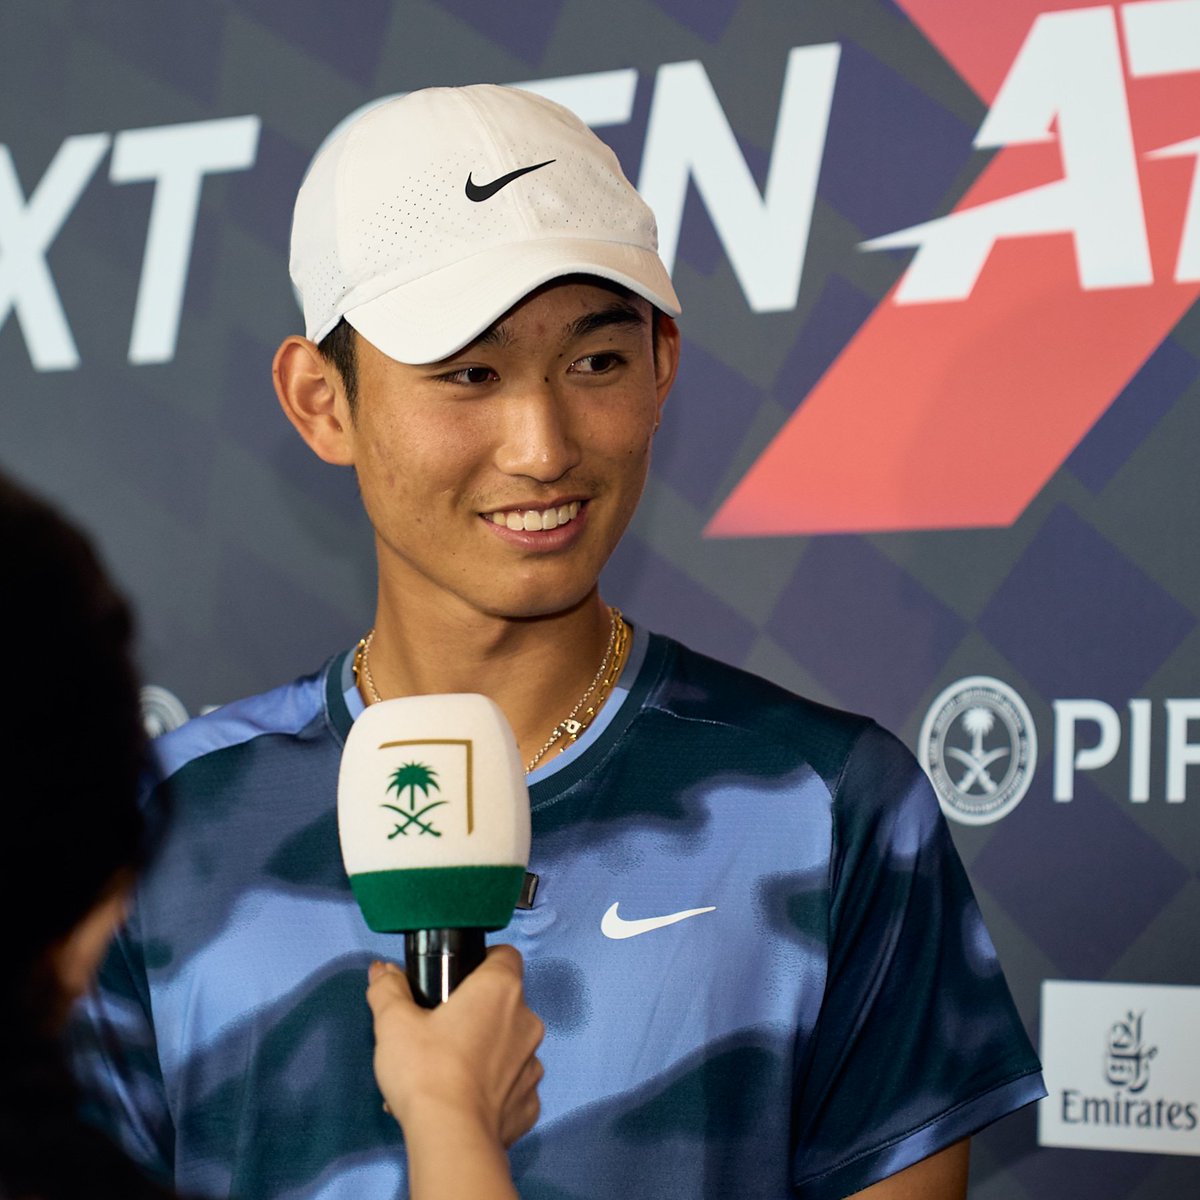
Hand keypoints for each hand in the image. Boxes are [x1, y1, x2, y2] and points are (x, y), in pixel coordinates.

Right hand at [367, 945, 543, 1148]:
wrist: (451, 1138)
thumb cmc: (427, 1071)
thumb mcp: (394, 1023)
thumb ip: (389, 990)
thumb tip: (383, 972)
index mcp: (500, 989)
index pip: (505, 955)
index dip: (482, 961)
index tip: (457, 979)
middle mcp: (527, 1020)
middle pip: (505, 1002)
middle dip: (478, 1011)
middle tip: (441, 1029)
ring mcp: (533, 1063)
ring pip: (511, 1044)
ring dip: (487, 1051)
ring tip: (448, 1070)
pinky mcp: (529, 1102)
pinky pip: (513, 1085)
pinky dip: (494, 1089)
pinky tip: (466, 1099)